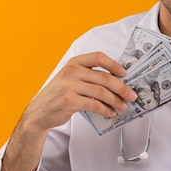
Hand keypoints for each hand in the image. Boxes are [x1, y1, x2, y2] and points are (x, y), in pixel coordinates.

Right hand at [21, 52, 137, 131]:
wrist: (39, 112)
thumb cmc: (59, 95)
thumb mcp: (70, 79)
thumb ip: (89, 76)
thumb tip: (116, 82)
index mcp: (74, 63)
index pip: (98, 57)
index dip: (114, 64)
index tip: (124, 73)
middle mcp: (71, 71)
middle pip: (104, 77)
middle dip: (122, 88)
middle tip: (131, 95)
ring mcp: (69, 86)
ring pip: (101, 92)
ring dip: (116, 100)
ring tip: (123, 106)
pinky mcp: (69, 101)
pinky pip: (94, 105)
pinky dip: (106, 110)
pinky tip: (110, 113)